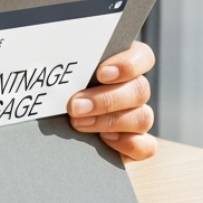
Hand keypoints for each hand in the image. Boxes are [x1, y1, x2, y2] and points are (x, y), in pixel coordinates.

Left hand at [67, 40, 156, 160]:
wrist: (57, 126)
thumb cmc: (59, 90)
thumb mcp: (63, 73)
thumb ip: (68, 64)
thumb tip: (55, 58)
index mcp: (121, 65)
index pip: (142, 57)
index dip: (128, 65)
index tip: (101, 73)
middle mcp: (134, 90)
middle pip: (140, 90)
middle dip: (106, 99)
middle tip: (75, 106)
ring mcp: (138, 117)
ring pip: (143, 117)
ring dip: (109, 121)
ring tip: (78, 123)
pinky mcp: (138, 144)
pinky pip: (146, 146)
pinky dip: (127, 143)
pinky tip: (103, 140)